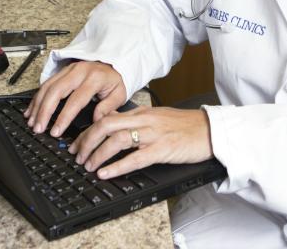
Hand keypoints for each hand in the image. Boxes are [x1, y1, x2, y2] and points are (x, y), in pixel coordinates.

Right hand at [25, 60, 125, 137]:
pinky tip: (32, 110)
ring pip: (48, 86)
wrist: (113, 63)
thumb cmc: (114, 80)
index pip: (76, 100)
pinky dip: (37, 98)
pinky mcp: (62, 71)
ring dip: (37, 105)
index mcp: (94, 78)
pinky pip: (46, 84)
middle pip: (56, 91)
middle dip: (44, 111)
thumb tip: (96, 121)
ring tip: (32, 122)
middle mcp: (79, 72)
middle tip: (38, 128)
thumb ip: (108, 108)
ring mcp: (69, 70)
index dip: (64, 117)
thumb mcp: (119, 94)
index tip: (56, 131)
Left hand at [69, 107, 212, 179]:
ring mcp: (153, 134)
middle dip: (86, 141)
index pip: (106, 117)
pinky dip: (117, 166)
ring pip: (117, 140)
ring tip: (89, 166)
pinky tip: (106, 173)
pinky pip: (135, 158)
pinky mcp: (162, 149)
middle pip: (105, 125)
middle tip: (77, 156)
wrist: (209, 130)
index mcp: (141, 112)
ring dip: (98, 154)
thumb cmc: (185, 126)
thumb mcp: (156, 117)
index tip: (76, 144)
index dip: (87, 131)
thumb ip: (135, 120)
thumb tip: (113, 126)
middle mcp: (144, 120)